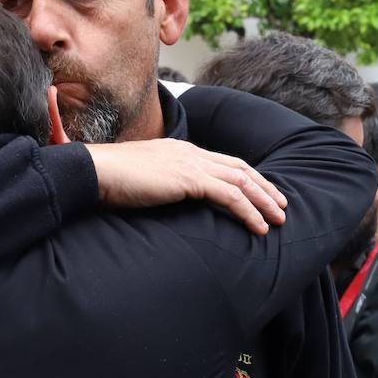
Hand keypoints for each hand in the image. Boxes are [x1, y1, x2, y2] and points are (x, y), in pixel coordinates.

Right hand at [84, 139, 286, 234]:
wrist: (95, 171)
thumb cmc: (110, 180)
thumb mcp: (143, 180)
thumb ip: (161, 185)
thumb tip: (167, 198)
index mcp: (180, 150)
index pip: (223, 162)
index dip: (247, 177)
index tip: (262, 192)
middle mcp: (190, 153)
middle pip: (240, 168)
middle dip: (265, 187)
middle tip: (282, 206)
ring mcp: (191, 164)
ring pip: (241, 181)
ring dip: (264, 201)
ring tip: (279, 220)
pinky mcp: (189, 179)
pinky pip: (230, 196)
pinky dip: (248, 211)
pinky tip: (258, 227)